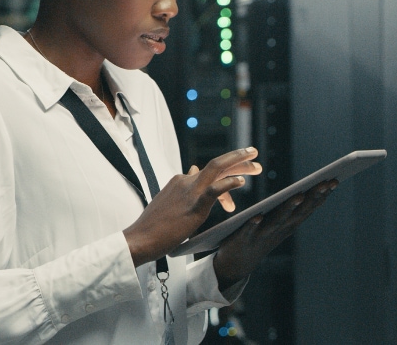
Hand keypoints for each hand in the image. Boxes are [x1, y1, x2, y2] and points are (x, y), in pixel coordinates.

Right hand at [123, 147, 261, 265]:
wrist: (140, 239)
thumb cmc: (154, 226)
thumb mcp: (170, 201)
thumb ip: (183, 188)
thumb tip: (193, 170)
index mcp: (181, 181)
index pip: (208, 172)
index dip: (226, 174)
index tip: (239, 178)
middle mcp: (185, 180)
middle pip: (216, 164)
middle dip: (238, 159)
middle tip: (255, 156)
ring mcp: (190, 191)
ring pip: (218, 168)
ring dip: (239, 164)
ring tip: (256, 166)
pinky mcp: (194, 205)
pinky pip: (215, 189)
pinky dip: (229, 183)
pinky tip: (241, 182)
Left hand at [212, 179, 338, 290]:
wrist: (237, 263)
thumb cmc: (260, 237)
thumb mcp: (279, 224)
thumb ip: (290, 210)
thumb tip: (305, 192)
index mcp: (288, 225)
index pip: (308, 208)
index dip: (321, 195)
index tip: (334, 180)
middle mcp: (279, 230)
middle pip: (298, 212)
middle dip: (313, 197)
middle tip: (326, 182)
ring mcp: (263, 236)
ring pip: (278, 221)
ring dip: (289, 209)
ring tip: (299, 195)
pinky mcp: (243, 239)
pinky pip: (249, 231)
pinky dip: (253, 225)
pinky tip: (257, 216)